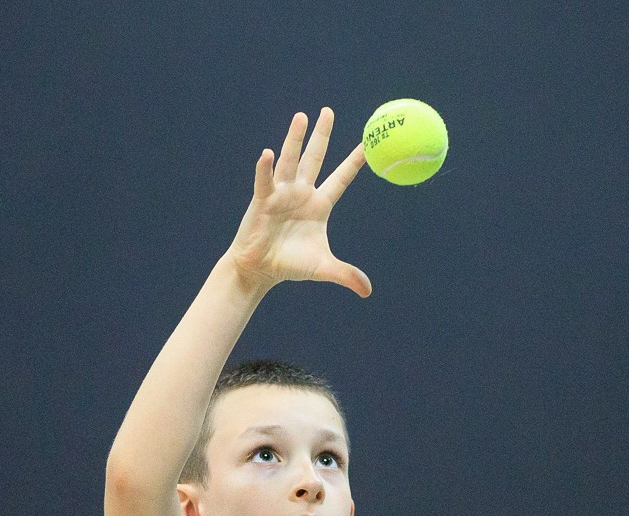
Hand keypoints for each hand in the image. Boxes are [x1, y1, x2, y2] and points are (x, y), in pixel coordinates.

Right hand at [227, 107, 370, 297]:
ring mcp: (282, 193)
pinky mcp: (263, 200)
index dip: (354, 162)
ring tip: (302, 116)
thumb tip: (367, 291)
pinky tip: (269, 154)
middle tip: (328, 111)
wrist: (260, 269)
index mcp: (319, 205)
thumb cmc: (291, 264)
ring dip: (295, 139)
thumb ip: (345, 274)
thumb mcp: (322, 268)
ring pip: (290, 161)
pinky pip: (265, 181)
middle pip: (315, 158)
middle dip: (321, 135)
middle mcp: (301, 193)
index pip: (341, 179)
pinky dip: (266, 168)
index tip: (368, 144)